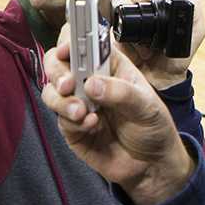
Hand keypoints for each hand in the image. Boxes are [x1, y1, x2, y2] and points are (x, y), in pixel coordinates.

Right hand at [41, 29, 194, 204]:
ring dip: (61, 101)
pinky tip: (92, 127)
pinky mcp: (71, 128)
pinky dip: (73, 122)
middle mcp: (88, 81)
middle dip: (57, 72)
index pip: (83, 43)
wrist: (151, 165)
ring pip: (52, 92)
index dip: (71, 40)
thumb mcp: (147, 106)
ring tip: (82, 113)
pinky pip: (60, 120)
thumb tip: (91, 84)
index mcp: (108, 66)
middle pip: (57, 64)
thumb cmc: (152, 127)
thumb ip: (121, 93)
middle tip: (67, 85)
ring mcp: (77, 104)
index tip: (66, 49)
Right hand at [117, 0, 204, 87]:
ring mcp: (122, 28)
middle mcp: (135, 14)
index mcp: (152, 7)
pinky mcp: (112, 43)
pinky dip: (118, 39)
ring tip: (140, 43)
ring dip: (124, 22)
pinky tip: (131, 50)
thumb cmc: (177, 56)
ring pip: (112, 12)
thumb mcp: (194, 32)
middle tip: (135, 7)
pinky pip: (108, 33)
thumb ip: (195, 12)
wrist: (163, 81)